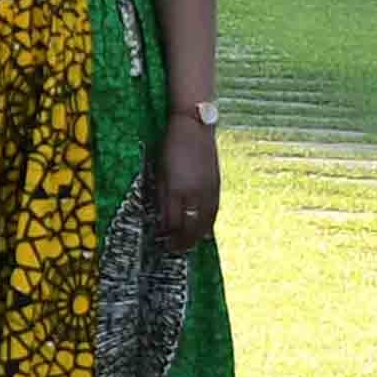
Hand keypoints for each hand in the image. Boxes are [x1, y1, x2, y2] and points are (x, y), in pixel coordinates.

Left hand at [150, 113, 220, 249]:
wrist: (194, 127)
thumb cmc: (171, 146)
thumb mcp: (159, 171)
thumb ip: (160, 195)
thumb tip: (160, 217)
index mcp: (176, 189)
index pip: (172, 222)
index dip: (166, 235)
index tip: (159, 240)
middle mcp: (194, 193)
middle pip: (190, 227)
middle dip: (181, 242)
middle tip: (173, 250)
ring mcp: (208, 190)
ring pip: (205, 222)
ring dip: (196, 237)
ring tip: (188, 245)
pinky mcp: (217, 185)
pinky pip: (213, 211)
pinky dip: (208, 224)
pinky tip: (204, 231)